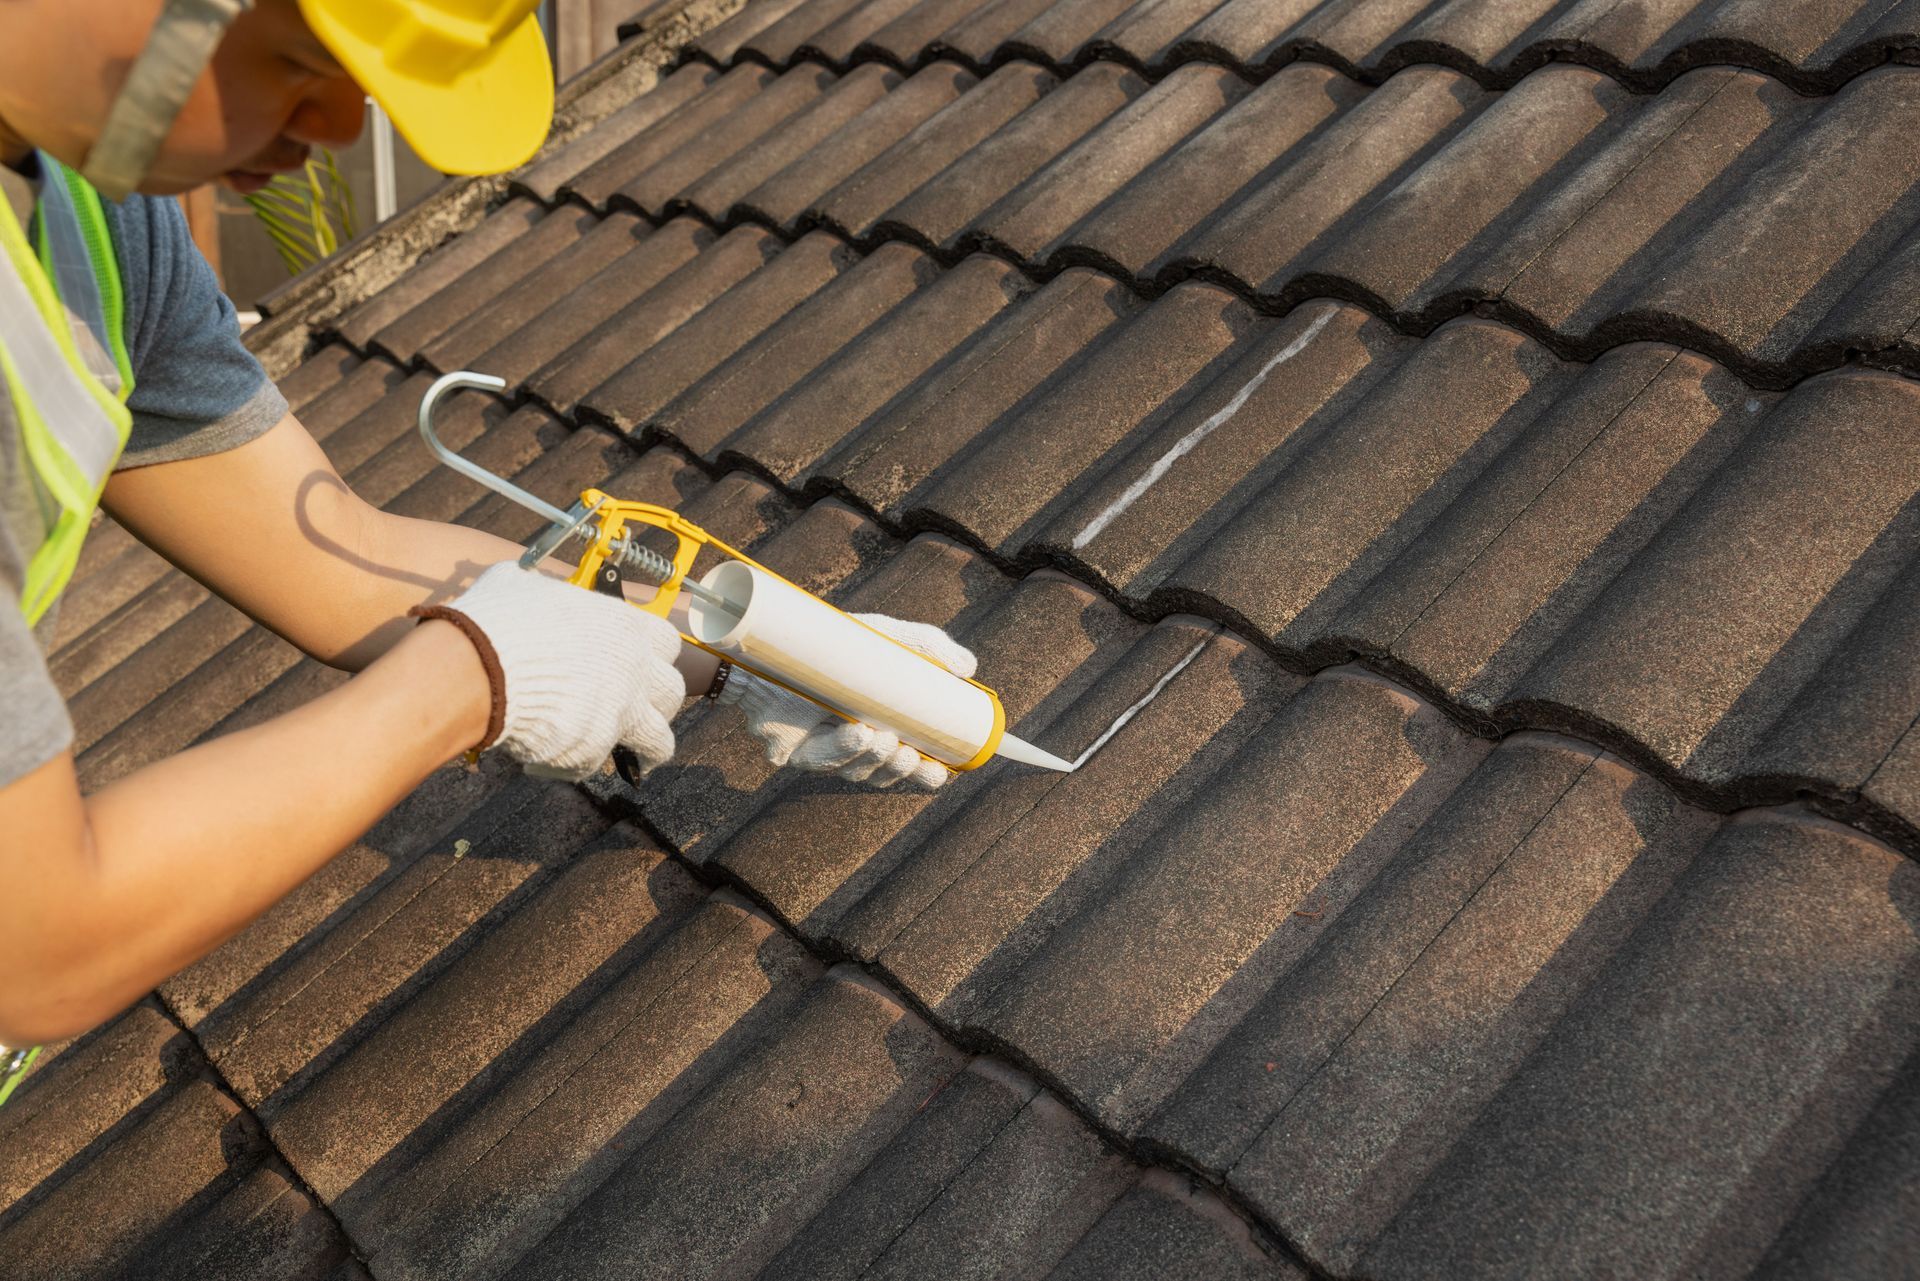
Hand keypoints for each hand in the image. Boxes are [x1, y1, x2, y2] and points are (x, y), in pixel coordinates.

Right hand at [419, 563, 685, 780]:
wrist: (477, 667)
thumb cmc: (498, 619)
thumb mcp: (523, 584)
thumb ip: (543, 592)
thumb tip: (526, 587)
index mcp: (624, 625)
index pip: (668, 642)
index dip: (655, 656)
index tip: (643, 665)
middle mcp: (633, 670)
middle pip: (672, 692)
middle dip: (658, 704)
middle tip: (637, 711)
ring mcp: (619, 712)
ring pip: (658, 741)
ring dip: (647, 750)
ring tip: (635, 758)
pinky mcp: (594, 748)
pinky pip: (596, 763)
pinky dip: (576, 764)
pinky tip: (553, 758)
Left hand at [720, 614, 976, 788]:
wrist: (771, 638)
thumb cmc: (829, 641)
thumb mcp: (884, 637)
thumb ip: (927, 646)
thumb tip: (969, 669)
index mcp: (877, 725)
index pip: (908, 759)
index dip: (927, 772)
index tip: (946, 770)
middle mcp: (849, 743)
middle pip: (884, 774)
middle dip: (904, 772)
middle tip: (916, 758)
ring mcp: (820, 750)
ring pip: (855, 771)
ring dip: (876, 760)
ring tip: (888, 741)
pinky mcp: (791, 751)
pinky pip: (821, 759)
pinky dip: (842, 749)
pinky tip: (858, 733)